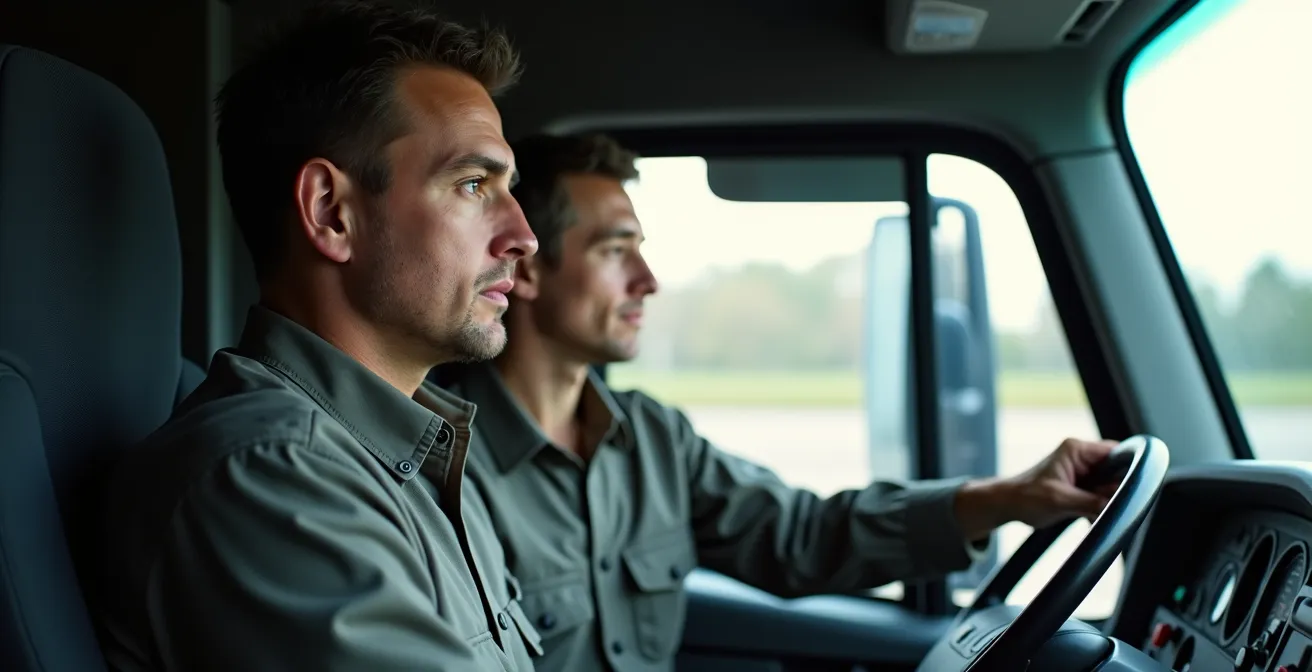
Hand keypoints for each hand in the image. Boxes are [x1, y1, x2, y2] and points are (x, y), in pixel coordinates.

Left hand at [954, 438, 1119, 540]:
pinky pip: (1101, 498)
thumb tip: (1117, 508)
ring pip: (1110, 487)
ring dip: (1106, 504)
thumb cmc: (1025, 496)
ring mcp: (1083, 473)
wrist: (1008, 506)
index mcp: (1076, 450)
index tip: (1132, 490)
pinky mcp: (1081, 488)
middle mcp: (1082, 458)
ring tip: (1092, 514)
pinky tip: (1090, 519)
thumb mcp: (1060, 500)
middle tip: (1107, 507)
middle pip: (1116, 472)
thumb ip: (1090, 502)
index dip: (1128, 470)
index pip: (1116, 452)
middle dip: (1115, 492)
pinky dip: (1099, 510)